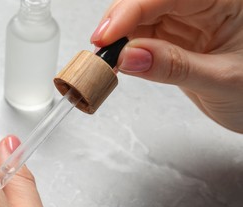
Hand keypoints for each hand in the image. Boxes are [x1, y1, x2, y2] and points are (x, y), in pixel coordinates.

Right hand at [91, 0, 242, 132]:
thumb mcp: (222, 80)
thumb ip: (174, 67)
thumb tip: (128, 57)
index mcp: (224, 0)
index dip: (130, 11)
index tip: (105, 37)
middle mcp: (201, 5)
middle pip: (146, 1)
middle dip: (118, 22)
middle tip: (100, 51)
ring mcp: (185, 21)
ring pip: (138, 18)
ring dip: (117, 38)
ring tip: (105, 61)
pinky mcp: (172, 38)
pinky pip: (140, 37)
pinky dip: (124, 50)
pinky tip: (118, 62)